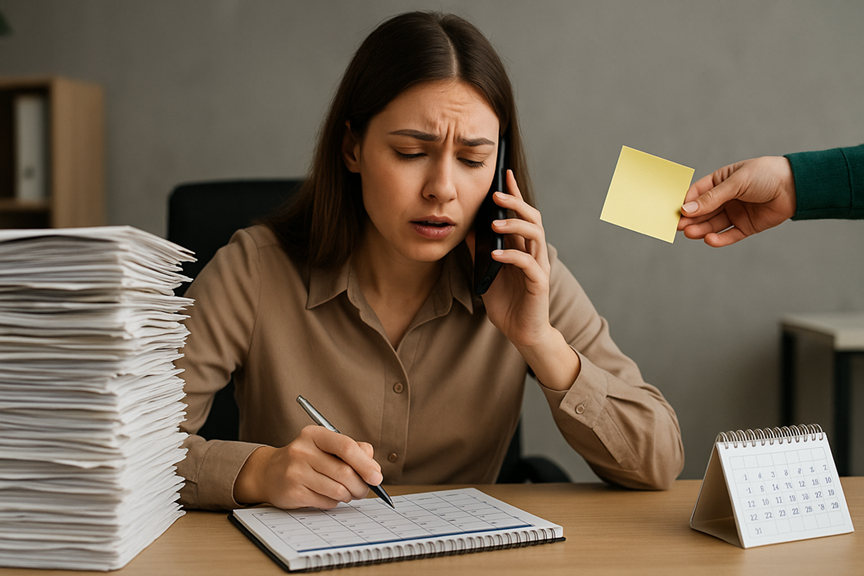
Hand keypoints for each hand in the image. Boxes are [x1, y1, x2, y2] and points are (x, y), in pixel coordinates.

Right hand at [233, 425, 382, 508]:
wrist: (269, 472)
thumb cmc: (305, 459)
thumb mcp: (325, 446)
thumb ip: (352, 449)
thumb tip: (373, 465)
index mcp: (314, 434)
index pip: (346, 446)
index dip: (366, 464)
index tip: (377, 476)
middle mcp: (302, 451)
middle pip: (344, 472)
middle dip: (361, 485)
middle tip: (364, 489)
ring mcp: (296, 472)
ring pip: (338, 490)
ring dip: (349, 495)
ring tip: (348, 493)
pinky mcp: (293, 492)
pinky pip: (326, 502)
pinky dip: (334, 502)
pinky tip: (328, 496)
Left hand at [467, 170, 579, 389]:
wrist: (522, 333)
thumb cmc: (506, 302)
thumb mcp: (486, 273)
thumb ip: (479, 251)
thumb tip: (465, 229)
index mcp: (522, 247)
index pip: (521, 214)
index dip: (514, 193)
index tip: (504, 173)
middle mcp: (534, 253)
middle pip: (532, 218)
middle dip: (516, 203)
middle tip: (496, 195)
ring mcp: (538, 267)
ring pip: (536, 236)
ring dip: (515, 226)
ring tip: (495, 223)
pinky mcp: (539, 284)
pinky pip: (529, 264)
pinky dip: (512, 256)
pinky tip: (496, 254)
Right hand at [678, 156, 796, 246]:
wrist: (797, 185)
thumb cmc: (766, 175)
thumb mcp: (737, 182)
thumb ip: (713, 198)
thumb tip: (688, 209)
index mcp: (721, 181)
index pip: (697, 193)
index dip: (687, 202)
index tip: (676, 211)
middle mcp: (726, 198)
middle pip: (703, 211)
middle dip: (691, 219)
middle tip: (678, 226)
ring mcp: (735, 213)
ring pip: (713, 224)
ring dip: (701, 229)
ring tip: (690, 233)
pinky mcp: (746, 226)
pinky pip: (729, 235)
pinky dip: (719, 239)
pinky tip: (709, 240)